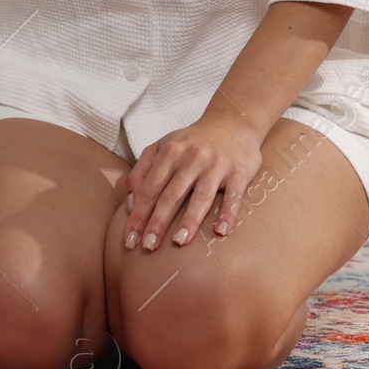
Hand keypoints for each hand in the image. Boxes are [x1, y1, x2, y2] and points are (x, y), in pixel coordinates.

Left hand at [123, 114, 262, 249]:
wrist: (233, 122)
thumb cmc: (192, 141)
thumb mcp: (162, 146)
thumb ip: (142, 169)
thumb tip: (130, 198)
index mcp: (169, 154)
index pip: (148, 189)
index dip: (137, 215)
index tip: (129, 239)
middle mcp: (191, 159)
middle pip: (171, 195)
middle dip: (157, 222)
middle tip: (148, 246)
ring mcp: (216, 165)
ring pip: (200, 196)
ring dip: (189, 220)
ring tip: (178, 242)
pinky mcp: (239, 172)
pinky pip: (233, 196)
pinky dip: (228, 213)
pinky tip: (221, 231)